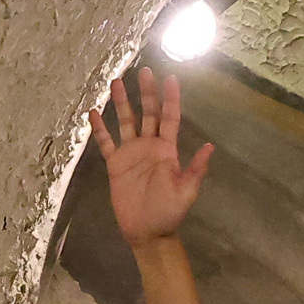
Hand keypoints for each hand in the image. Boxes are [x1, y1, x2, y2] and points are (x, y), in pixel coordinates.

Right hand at [92, 69, 216, 247]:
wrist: (148, 232)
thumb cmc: (169, 213)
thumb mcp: (186, 192)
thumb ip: (196, 169)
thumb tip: (210, 146)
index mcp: (168, 151)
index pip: (170, 118)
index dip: (170, 99)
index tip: (170, 78)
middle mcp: (149, 147)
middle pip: (147, 113)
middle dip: (146, 92)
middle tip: (144, 71)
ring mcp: (131, 154)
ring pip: (126, 122)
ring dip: (122, 103)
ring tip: (116, 82)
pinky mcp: (115, 165)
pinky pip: (106, 142)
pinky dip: (99, 129)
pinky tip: (93, 113)